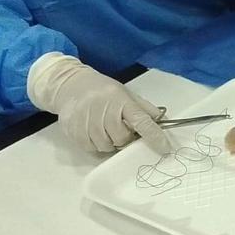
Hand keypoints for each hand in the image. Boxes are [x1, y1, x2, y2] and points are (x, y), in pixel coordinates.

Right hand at [27, 54, 172, 154]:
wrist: (69, 85)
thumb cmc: (102, 90)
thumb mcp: (125, 93)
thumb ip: (144, 108)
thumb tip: (163, 120)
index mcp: (121, 100)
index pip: (141, 121)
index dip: (154, 136)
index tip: (164, 148)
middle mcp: (104, 110)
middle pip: (122, 138)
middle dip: (125, 137)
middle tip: (121, 128)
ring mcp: (87, 122)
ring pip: (107, 146)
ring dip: (110, 142)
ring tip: (106, 128)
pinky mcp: (74, 131)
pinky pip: (91, 149)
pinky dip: (96, 144)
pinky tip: (94, 131)